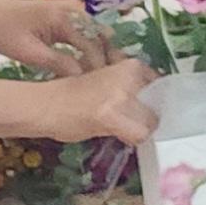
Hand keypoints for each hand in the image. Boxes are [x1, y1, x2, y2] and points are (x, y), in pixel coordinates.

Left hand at [0, 0, 108, 75]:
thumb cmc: (4, 33)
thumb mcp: (27, 52)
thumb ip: (56, 61)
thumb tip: (81, 75)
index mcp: (63, 17)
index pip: (90, 43)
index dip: (97, 64)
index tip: (100, 84)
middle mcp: (72, 11)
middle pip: (99, 36)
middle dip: (104, 57)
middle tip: (106, 80)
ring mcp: (70, 12)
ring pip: (95, 33)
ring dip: (99, 51)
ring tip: (100, 73)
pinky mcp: (66, 17)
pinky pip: (85, 32)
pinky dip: (89, 46)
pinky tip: (87, 64)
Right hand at [29, 60, 157, 145]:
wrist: (44, 105)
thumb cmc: (72, 97)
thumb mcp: (107, 83)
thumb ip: (131, 89)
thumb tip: (154, 104)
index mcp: (130, 66)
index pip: (162, 87)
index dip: (156, 103)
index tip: (146, 111)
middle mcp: (130, 76)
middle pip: (160, 105)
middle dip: (150, 117)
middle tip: (131, 122)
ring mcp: (121, 95)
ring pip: (152, 121)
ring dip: (139, 128)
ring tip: (119, 127)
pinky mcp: (112, 115)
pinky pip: (139, 134)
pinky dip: (132, 138)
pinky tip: (119, 135)